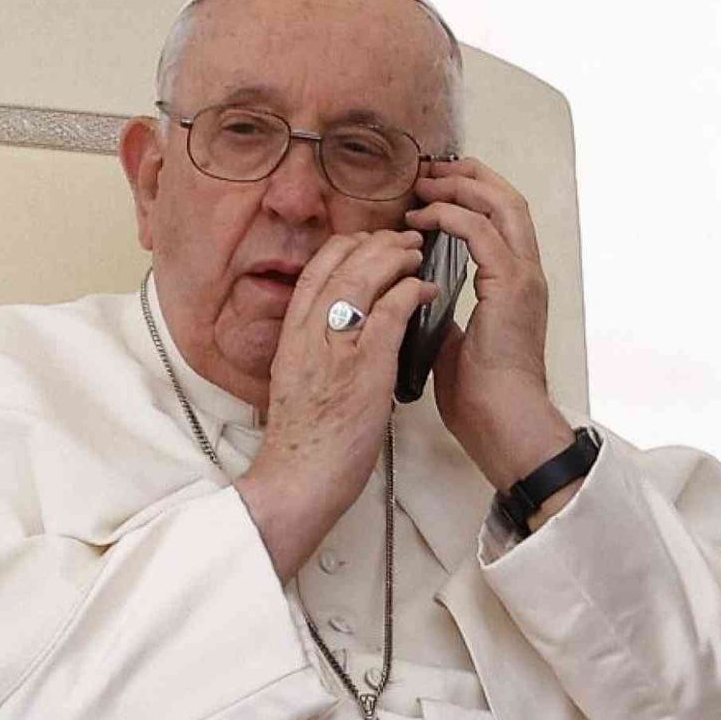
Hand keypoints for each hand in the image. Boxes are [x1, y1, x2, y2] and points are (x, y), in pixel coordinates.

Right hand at [234, 229, 440, 580]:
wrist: (299, 479)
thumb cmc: (304, 443)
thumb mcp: (296, 383)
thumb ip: (315, 354)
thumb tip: (340, 339)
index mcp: (291, 335)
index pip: (314, 271)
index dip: (345, 247)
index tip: (369, 244)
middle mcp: (310, 331)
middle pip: (341, 262)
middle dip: (377, 243)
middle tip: (405, 241)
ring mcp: (336, 345)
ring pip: (366, 275)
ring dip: (398, 257)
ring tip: (420, 256)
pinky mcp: (365, 364)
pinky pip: (393, 309)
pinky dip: (413, 291)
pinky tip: (429, 290)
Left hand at [408, 157, 574, 491]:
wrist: (502, 422)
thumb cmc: (479, 394)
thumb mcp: (453, 340)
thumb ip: (443, 310)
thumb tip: (416, 295)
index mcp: (514, 284)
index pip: (499, 219)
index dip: (468, 195)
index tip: (430, 188)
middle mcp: (526, 273)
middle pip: (507, 199)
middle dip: (467, 176)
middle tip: (427, 171)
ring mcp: (523, 277)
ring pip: (502, 205)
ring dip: (460, 187)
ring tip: (424, 185)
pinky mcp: (512, 287)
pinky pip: (482, 233)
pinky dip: (452, 217)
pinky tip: (423, 218)